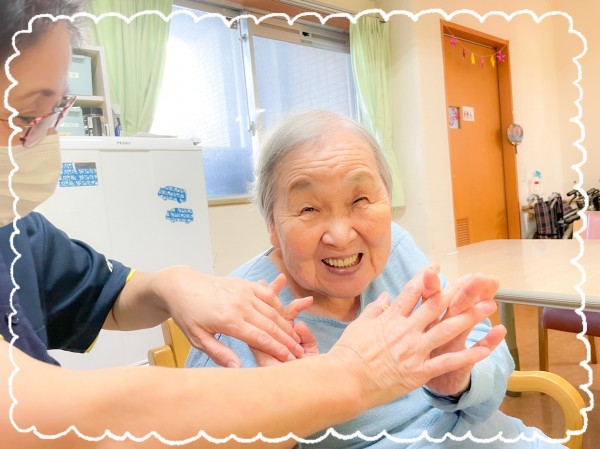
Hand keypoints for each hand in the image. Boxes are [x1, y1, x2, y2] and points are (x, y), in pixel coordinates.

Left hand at [154, 267, 311, 367]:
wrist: (182, 286)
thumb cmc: (188, 314)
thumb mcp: (198, 338)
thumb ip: (219, 354)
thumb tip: (238, 369)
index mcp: (228, 320)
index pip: (260, 338)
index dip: (277, 350)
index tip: (290, 360)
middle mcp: (240, 305)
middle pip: (271, 325)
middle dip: (287, 340)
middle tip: (300, 353)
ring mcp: (244, 292)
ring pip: (273, 310)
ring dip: (286, 325)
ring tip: (297, 339)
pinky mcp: (245, 284)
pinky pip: (267, 295)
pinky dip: (279, 306)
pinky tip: (286, 317)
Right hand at [328, 267, 504, 409]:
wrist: (346, 380)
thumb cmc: (348, 353)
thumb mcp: (359, 326)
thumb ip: (375, 310)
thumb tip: (385, 296)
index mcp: (391, 318)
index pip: (412, 292)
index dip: (425, 277)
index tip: (436, 267)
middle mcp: (406, 331)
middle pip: (436, 306)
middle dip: (457, 292)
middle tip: (474, 282)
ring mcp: (414, 350)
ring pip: (447, 329)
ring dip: (469, 317)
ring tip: (488, 307)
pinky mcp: (419, 371)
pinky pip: (447, 362)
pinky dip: (467, 356)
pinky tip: (484, 349)